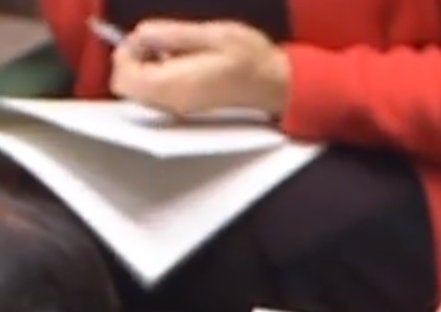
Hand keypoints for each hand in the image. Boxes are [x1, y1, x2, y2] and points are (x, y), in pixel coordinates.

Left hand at [110, 19, 290, 118]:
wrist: (277, 84)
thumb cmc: (251, 59)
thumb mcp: (212, 33)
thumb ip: (170, 33)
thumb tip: (138, 35)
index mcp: (175, 85)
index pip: (124, 77)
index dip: (127, 51)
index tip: (148, 37)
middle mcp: (172, 103)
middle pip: (126, 87)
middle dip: (133, 60)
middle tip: (157, 42)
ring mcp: (178, 108)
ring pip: (138, 91)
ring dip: (144, 67)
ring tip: (172, 50)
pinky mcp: (185, 107)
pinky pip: (154, 94)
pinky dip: (156, 75)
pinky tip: (178, 62)